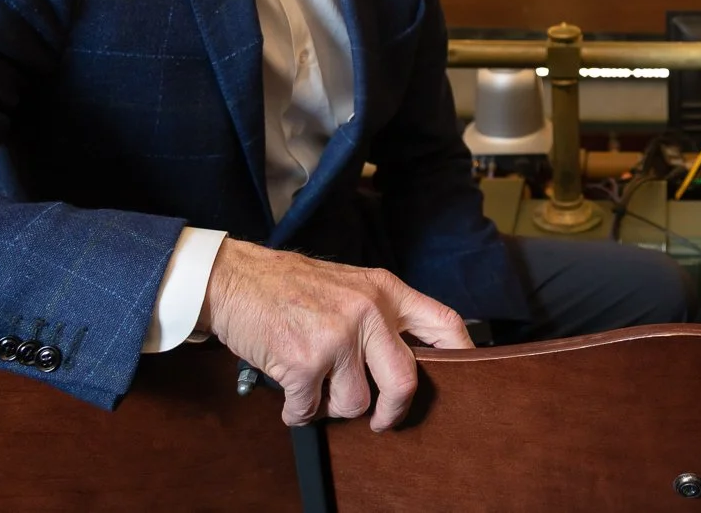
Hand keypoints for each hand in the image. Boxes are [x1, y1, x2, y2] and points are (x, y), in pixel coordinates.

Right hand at [199, 238, 471, 430]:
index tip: (466, 378)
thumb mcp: (350, 285)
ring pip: (355, 403)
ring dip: (332, 407)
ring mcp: (337, 336)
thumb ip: (381, 315)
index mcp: (385, 290)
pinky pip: (310, 410)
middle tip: (380, 421)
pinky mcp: (304, 361)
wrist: (234, 279)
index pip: (443, 322)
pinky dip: (298, 411)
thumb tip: (409, 360)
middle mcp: (367, 311)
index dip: (461, 354)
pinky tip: (290, 390)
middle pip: (405, 380)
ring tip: (315, 386)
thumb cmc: (289, 286)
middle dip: (392, 412)